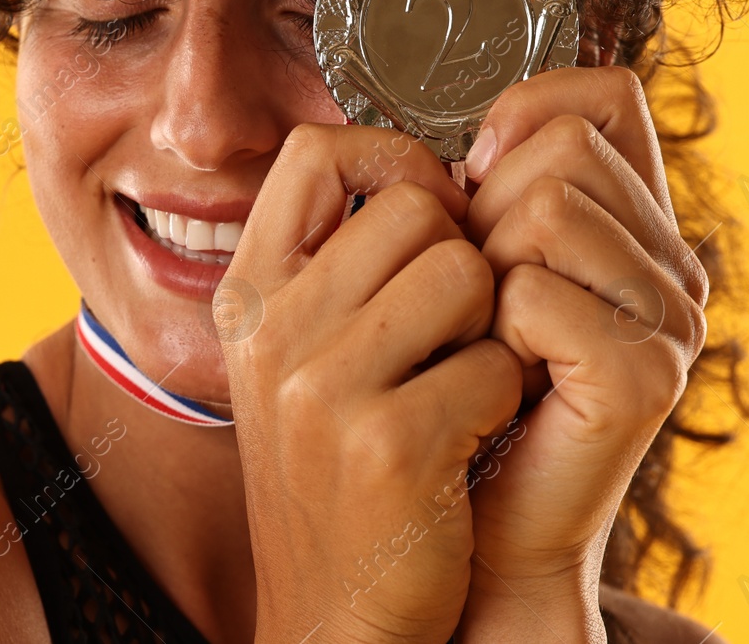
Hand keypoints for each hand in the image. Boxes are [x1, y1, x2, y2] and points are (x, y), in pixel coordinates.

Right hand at [222, 124, 522, 643]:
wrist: (333, 614)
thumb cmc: (337, 472)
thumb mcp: (297, 358)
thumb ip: (335, 267)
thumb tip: (429, 176)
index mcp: (246, 292)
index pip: (313, 151)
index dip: (392, 158)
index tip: (429, 210)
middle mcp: (270, 327)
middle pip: (415, 205)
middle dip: (461, 256)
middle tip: (453, 328)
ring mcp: (321, 385)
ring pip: (465, 273)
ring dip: (488, 328)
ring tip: (457, 383)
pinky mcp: (388, 443)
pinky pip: (495, 360)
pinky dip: (501, 397)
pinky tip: (465, 441)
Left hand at [455, 66, 708, 641]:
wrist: (463, 531)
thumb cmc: (447, 393)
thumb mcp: (459, 272)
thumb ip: (479, 196)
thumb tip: (466, 142)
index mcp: (631, 225)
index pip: (606, 97)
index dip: (528, 110)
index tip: (473, 176)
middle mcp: (667, 264)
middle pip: (559, 147)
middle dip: (480, 211)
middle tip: (471, 296)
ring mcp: (665, 321)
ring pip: (543, 209)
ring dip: (476, 271)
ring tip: (480, 338)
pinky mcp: (641, 378)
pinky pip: (532, 293)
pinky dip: (486, 330)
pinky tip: (492, 378)